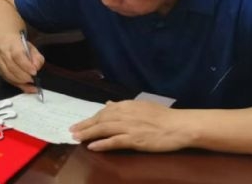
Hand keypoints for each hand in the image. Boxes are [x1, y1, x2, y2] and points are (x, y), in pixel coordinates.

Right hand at [0, 31, 44, 94]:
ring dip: (19, 82)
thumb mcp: (31, 47)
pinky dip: (16, 84)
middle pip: (11, 67)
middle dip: (23, 76)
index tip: (34, 72)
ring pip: (7, 74)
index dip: (26, 65)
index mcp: (13, 45)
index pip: (18, 56)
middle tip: (32, 80)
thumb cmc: (18, 44)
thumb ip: (36, 57)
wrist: (2, 41)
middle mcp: (4, 54)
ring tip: (30, 85)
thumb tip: (36, 67)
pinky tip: (24, 87)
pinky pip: (6, 79)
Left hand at [70, 100, 191, 151]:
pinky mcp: (135, 139)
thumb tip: (108, 104)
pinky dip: (102, 143)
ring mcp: (129, 127)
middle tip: (72, 130)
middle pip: (100, 120)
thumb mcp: (141, 106)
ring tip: (77, 138)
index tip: (80, 123)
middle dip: (84, 125)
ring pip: (103, 129)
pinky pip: (114, 141)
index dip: (91, 118)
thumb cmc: (163, 116)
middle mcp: (124, 114)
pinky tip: (93, 146)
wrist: (179, 126)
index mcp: (126, 105)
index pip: (103, 112)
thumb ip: (123, 106)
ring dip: (88, 134)